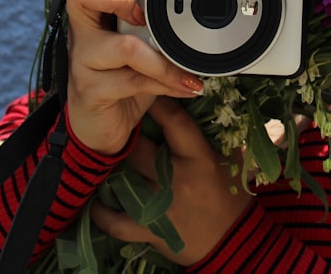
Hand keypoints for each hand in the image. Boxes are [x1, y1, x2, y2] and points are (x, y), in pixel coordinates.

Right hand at [65, 0, 204, 155]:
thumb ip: (149, 25)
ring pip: (124, 45)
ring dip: (163, 59)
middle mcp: (80, 34)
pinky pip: (134, 81)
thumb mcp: (136, 47)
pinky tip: (184, 87)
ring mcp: (82, 62)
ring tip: (185, 71)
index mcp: (90, 16)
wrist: (101, 129)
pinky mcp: (91, 92)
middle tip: (143, 16)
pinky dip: (167, 83)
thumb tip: (188, 10)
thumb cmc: (121, 80)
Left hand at [90, 97, 253, 265]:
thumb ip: (213, 135)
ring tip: (104, 156)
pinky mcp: (149, 230)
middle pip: (139, 147)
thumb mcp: (230, 159)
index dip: (158, 103)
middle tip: (119, 122)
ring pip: (122, 179)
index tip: (146, 89)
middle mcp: (176, 179)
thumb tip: (196, 103)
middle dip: (128, 134)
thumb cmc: (232, 196)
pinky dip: (102, 212)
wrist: (234, 241)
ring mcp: (160, 207)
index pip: (174, 121)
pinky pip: (115, 221)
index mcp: (199, 158)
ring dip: (111, 168)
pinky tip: (96, 200)